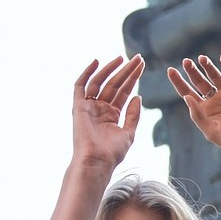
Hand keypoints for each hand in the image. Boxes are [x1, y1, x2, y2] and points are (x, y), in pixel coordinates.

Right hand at [69, 57, 144, 172]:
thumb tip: (138, 96)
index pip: (123, 91)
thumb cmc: (112, 152)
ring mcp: (89, 106)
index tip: (141, 65)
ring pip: (100, 82)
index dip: (132, 77)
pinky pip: (80, 86)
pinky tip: (97, 61)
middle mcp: (100, 108)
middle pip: (114, 84)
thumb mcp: (129, 132)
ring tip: (123, 58)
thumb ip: (133, 114)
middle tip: (138, 58)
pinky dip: (87, 73)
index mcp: (111, 115)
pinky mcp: (79, 106)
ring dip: (111, 69)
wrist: (97, 161)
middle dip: (126, 70)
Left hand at [169, 56, 220, 165]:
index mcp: (204, 110)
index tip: (170, 70)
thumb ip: (198, 115)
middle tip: (186, 62)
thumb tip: (186, 97)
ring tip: (201, 59)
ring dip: (208, 66)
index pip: (187, 92)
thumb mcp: (212, 131)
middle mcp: (215, 100)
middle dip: (192, 71)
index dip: (178, 81)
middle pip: (199, 81)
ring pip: (215, 75)